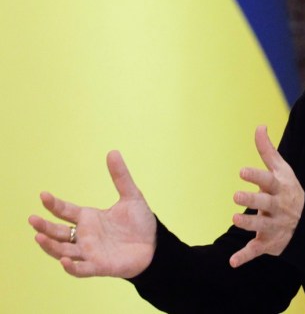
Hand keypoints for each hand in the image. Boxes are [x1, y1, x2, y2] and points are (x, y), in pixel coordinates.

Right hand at [28, 150, 156, 278]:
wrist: (155, 245)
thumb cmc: (140, 222)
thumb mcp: (132, 196)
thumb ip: (121, 176)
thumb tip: (113, 151)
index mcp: (89, 218)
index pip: (66, 211)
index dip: (54, 204)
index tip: (43, 195)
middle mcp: (85, 236)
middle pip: (58, 233)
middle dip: (44, 227)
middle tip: (32, 219)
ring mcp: (90, 252)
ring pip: (63, 251)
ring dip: (50, 247)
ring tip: (39, 237)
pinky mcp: (100, 266)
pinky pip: (81, 270)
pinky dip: (72, 267)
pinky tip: (65, 260)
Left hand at [230, 126, 304, 267]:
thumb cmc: (288, 190)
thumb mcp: (282, 170)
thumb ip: (267, 150)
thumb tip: (259, 126)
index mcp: (279, 188)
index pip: (267, 181)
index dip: (255, 177)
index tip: (241, 172)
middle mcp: (278, 207)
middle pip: (264, 203)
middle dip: (251, 200)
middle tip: (236, 196)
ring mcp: (273, 226)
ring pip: (260, 226)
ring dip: (248, 224)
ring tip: (235, 218)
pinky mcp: (268, 243)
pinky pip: (256, 251)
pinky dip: (245, 257)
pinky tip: (232, 262)